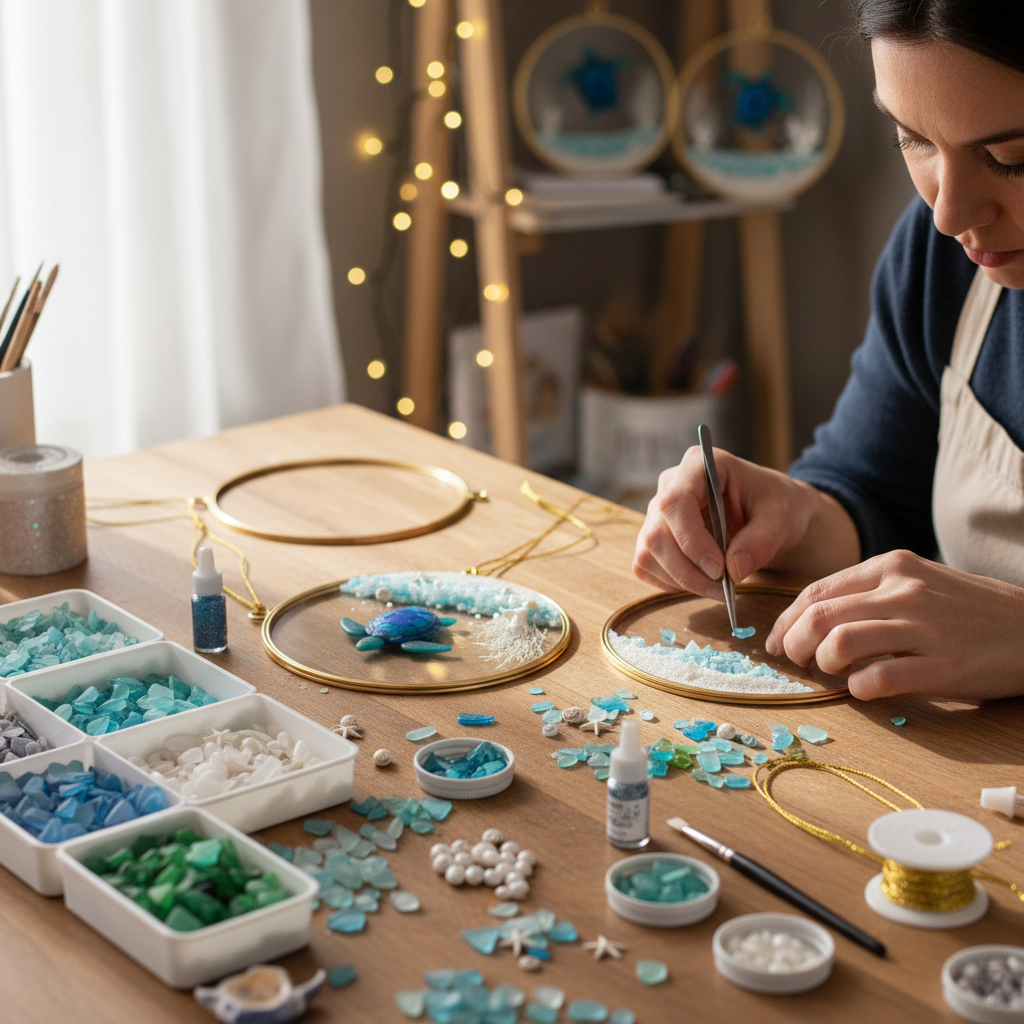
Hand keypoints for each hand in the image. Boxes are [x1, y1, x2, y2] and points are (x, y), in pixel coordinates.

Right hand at [632, 446, 859, 595]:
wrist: (770, 513)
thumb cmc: (776, 504)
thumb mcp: (782, 518)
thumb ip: (761, 541)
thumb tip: (734, 570)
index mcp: (699, 465)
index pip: (675, 502)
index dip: (690, 539)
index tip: (718, 569)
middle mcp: (671, 485)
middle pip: (657, 534)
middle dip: (687, 570)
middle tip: (722, 589)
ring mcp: (658, 511)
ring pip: (648, 553)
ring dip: (681, 580)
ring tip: (718, 588)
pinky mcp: (654, 535)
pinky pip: (647, 565)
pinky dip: (671, 582)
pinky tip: (700, 581)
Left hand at [766, 549, 1023, 699]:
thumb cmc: (968, 610)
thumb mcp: (917, 582)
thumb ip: (868, 593)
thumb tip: (811, 620)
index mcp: (891, 566)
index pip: (817, 591)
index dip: (786, 620)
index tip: (775, 641)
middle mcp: (903, 591)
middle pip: (819, 617)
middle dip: (793, 644)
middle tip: (795, 661)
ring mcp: (923, 627)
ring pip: (840, 643)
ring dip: (823, 665)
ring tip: (833, 673)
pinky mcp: (942, 665)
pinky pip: (877, 679)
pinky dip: (858, 689)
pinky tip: (864, 690)